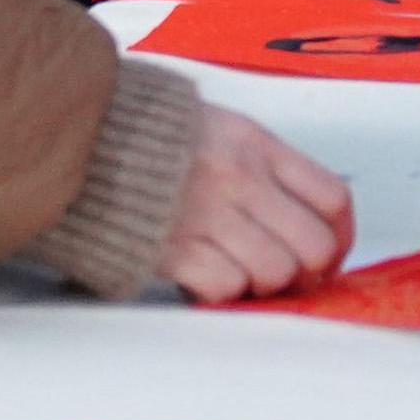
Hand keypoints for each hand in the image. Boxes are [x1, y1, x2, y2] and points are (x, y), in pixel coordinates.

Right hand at [158, 104, 354, 302]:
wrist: (78, 136)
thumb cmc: (145, 136)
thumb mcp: (219, 127)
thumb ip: (263, 165)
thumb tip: (304, 212)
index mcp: (256, 145)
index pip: (332, 197)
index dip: (341, 236)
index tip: (332, 253)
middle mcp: (240, 179)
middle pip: (314, 245)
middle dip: (306, 270)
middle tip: (287, 275)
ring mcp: (206, 214)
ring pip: (275, 272)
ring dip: (261, 283)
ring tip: (238, 272)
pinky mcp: (171, 248)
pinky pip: (226, 287)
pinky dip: (221, 292)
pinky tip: (204, 277)